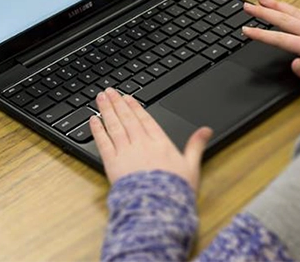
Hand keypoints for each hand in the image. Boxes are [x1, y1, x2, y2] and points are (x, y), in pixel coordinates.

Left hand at [90, 88, 212, 190]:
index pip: (145, 119)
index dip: (135, 107)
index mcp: (159, 142)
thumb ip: (196, 145)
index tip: (127, 97)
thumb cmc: (174, 190)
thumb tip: (206, 130)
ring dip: (107, 110)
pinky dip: (97, 130)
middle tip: (109, 92)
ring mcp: (126, 152)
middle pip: (127, 118)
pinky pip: (103, 142)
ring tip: (101, 98)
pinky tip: (93, 120)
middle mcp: (141, 143)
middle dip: (118, 103)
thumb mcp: (191, 166)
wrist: (156, 208)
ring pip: (114, 126)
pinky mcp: (112, 164)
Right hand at [243, 0, 299, 90]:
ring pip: (294, 12)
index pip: (281, 38)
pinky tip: (286, 6)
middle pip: (283, 20)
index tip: (246, 30)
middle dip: (263, 13)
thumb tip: (293, 63)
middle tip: (248, 6)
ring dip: (276, 5)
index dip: (262, 34)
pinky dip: (292, 7)